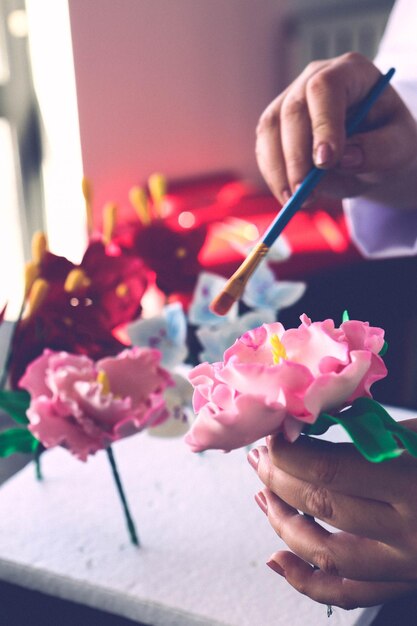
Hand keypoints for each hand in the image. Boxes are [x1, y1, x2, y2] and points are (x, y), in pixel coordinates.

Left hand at [248, 419, 416, 608]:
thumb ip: (373, 433)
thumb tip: (315, 424)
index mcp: (413, 485)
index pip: (330, 469)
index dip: (290, 452)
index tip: (272, 435)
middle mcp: (406, 532)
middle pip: (320, 505)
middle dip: (279, 478)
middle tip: (261, 457)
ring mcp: (403, 565)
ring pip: (323, 553)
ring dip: (281, 522)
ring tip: (262, 494)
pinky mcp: (402, 583)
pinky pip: (346, 592)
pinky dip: (304, 580)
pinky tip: (277, 558)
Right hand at [255, 52, 416, 208]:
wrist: (373, 150)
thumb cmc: (388, 141)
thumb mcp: (399, 146)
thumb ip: (378, 150)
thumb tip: (344, 159)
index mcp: (351, 72)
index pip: (325, 88)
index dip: (322, 124)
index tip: (326, 162)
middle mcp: (314, 79)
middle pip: (292, 111)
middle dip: (296, 157)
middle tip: (305, 193)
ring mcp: (289, 100)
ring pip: (270, 130)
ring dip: (278, 170)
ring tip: (297, 201)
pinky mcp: (275, 126)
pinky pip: (264, 150)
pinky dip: (273, 177)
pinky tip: (288, 197)